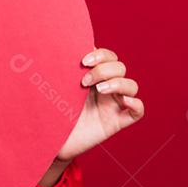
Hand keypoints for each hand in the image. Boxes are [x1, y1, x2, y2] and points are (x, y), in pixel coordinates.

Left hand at [56, 47, 144, 161]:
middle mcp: (105, 89)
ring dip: (118, 83)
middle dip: (103, 70)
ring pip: (131, 85)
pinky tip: (124, 102)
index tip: (83, 61)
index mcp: (92, 77)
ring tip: (99, 90)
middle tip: (83, 82)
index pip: (108, 56)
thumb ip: (62, 69)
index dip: (101, 54)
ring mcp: (112, 105)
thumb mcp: (57, 87)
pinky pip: (137, 111)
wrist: (49, 140)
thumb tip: (61, 46)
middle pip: (120, 67)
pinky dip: (135, 103)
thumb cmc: (51, 112)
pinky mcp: (116, 122)